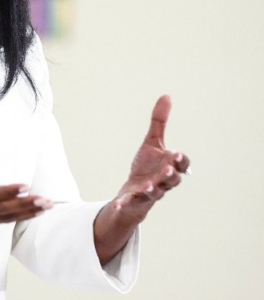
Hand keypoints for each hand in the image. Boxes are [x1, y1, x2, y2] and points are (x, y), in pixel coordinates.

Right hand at [0, 137, 52, 231]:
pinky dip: (17, 217)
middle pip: (3, 210)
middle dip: (26, 206)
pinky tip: (30, 212)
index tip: (26, 186)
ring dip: (26, 213)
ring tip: (45, 207)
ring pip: (5, 218)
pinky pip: (1, 221)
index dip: (9, 191)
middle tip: (46, 201)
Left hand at [94, 95, 189, 263]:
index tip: (177, 154)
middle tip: (167, 169)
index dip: (181, 160)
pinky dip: (125, 203)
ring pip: (155, 193)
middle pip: (172, 180)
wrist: (135, 192)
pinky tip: (117, 204)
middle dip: (170, 175)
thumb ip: (159, 122)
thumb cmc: (148, 166)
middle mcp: (163, 181)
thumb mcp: (152, 142)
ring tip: (148, 186)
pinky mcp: (135, 201)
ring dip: (152, 190)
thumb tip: (166, 95)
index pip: (182, 164)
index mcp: (170, 167)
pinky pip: (131, 203)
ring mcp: (150, 193)